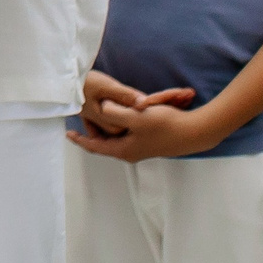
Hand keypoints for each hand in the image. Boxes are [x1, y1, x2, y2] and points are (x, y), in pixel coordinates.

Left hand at [70, 68, 196, 140]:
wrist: (195, 132)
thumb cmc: (165, 125)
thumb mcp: (136, 116)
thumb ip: (115, 113)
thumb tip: (102, 109)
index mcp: (123, 150)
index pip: (95, 146)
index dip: (80, 139)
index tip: (68, 133)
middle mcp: (130, 152)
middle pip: (104, 143)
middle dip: (91, 133)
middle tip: (81, 119)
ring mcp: (141, 148)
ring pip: (115, 139)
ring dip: (105, 128)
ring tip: (95, 116)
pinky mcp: (150, 142)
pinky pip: (126, 135)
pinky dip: (118, 126)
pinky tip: (119, 116)